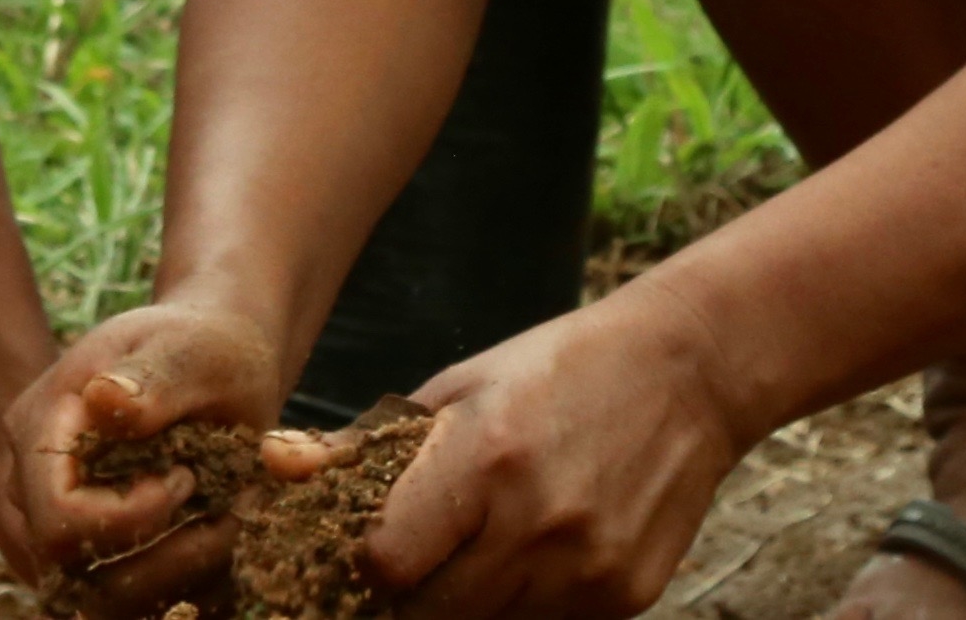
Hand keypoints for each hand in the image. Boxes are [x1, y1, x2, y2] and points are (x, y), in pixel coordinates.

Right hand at [5, 300, 290, 614]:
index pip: (57, 514)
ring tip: (223, 527)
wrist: (209, 362)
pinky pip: (118, 603)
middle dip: (157, 556)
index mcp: (40, 425)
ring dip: (172, 580)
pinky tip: (212, 546)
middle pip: (67, 567)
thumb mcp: (191, 348)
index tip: (187, 478)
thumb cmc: (202, 347)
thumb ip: (152, 377)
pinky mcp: (84, 556)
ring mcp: (51, 526)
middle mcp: (30, 486)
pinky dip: (175, 589)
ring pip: (93, 600)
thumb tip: (104, 400)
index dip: (127, 518)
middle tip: (221, 512)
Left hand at [369, 298, 749, 619]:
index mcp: (485, 459)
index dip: (369, 564)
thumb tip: (275, 466)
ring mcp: (586, 570)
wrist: (690, 373)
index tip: (373, 549)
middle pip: (432, 614)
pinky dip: (530, 603)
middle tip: (419, 562)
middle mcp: (536, 524)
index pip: (387, 563)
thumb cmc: (560, 369)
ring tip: (486, 546)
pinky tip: (545, 550)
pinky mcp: (625, 597)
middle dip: (413, 597)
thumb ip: (370, 442)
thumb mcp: (463, 387)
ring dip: (472, 602)